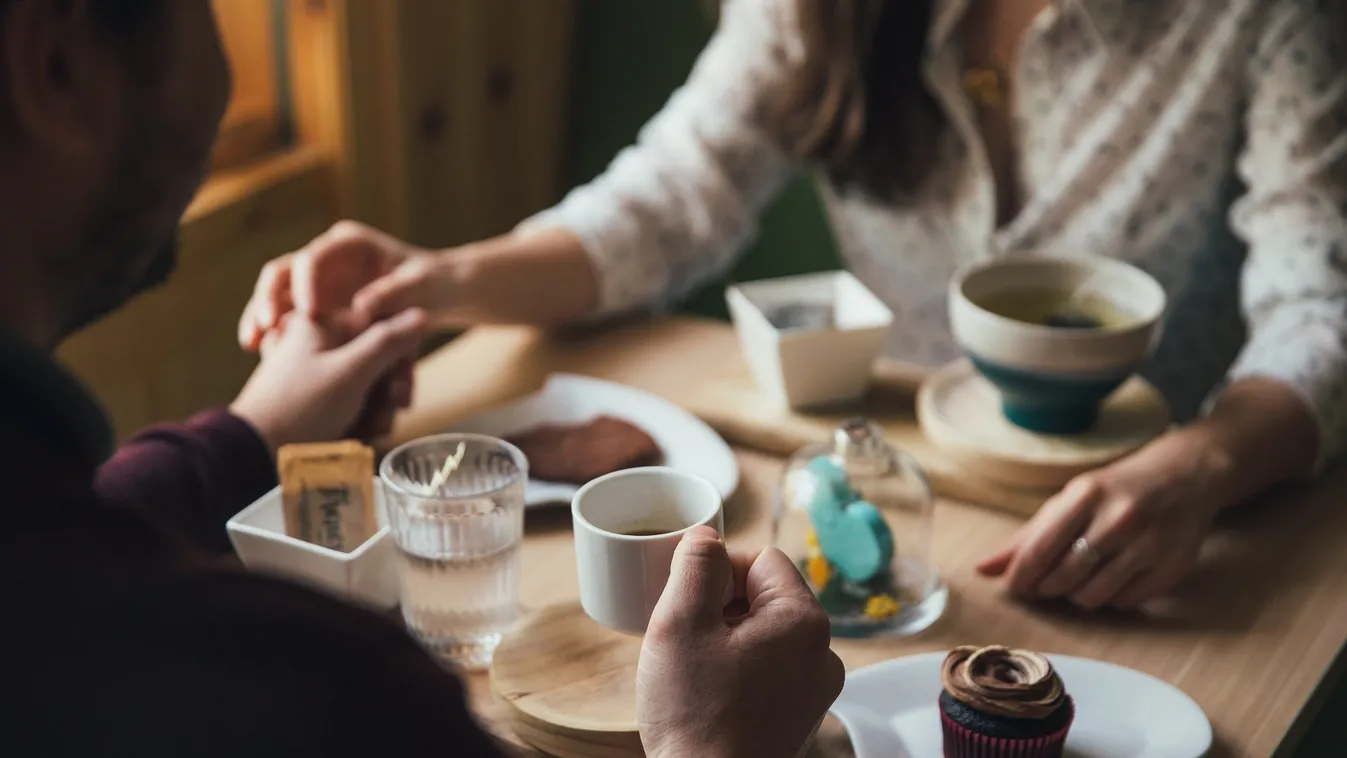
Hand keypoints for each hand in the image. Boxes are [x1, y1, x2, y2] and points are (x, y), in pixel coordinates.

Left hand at [230, 308, 427, 452]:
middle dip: (387, 392)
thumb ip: (388, 342)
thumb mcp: (351, 372)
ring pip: (367, 383)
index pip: (382, 327)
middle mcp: (319, 342)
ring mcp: (315, 370)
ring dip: (376, 410)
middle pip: (376, 358)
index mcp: (323, 322)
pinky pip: (350, 401)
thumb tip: (421, 313)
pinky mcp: (313, 397)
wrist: (253, 452)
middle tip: (387, 417)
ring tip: (369, 432)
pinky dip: (358, 418)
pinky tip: (357, 436)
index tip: (400, 392)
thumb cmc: (300, 408)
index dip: (399, 360)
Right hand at [237, 221, 451, 351]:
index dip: (306, 282)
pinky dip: (272, 331)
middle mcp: (327, 258)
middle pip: (284, 271)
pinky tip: (261, 352)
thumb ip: (394, 294)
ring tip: (252, 343)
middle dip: (269, 297)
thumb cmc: (433, 285)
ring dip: (261, 315)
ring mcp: (318, 281)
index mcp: (350, 244)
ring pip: (276, 293)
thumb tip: (362, 306)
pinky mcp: (315, 305)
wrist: (438, 295)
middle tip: (266, 326)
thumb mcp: (421, 287)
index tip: (309, 312)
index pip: (315, 256)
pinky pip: (284, 315)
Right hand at [637, 527, 844, 757]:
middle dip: (720, 607)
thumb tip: (706, 536)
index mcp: (803, 621)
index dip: (717, 571)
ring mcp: (813, 690)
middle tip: (685, 639)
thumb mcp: (679, 622)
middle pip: (764, 596)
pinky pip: (768, 670)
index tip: (687, 602)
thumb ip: (694, 564)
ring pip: (764, 635)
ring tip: (694, 670)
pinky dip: (737, 672)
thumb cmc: (695, 716)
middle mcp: (821, 654)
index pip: (761, 559)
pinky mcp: (798, 717)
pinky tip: (708, 694)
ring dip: (726, 640)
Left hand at [977, 428, 1234, 609]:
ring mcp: (1150, 545)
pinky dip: (1110, 598)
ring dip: (1077, 596)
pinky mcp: (1171, 569)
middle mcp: (1120, 519)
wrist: (1185, 477)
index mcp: (1087, 495)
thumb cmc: (1114, 490)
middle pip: (1064, 577)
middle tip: (1047, 582)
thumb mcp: (1070, 500)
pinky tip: (1111, 578)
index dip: (1020, 576)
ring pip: (1093, 596)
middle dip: (1047, 587)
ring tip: (1079, 578)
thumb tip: (982, 570)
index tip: (1013, 588)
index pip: (1040, 549)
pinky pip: (1124, 603)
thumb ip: (1027, 537)